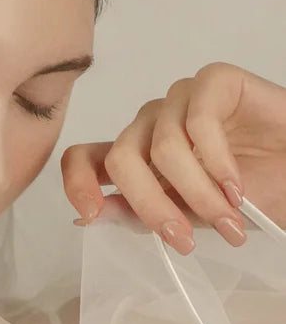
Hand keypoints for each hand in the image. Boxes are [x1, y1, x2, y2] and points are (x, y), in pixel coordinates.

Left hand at [60, 62, 285, 253]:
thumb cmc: (246, 195)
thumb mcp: (184, 216)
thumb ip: (135, 213)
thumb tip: (87, 216)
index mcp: (133, 156)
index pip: (82, 158)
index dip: (76, 183)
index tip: (89, 213)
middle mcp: (149, 125)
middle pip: (121, 158)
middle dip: (152, 206)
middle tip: (185, 240)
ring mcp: (179, 101)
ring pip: (161, 147)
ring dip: (197, 193)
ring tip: (229, 219)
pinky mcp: (214, 82)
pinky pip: (198, 122)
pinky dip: (217, 163)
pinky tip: (237, 187)